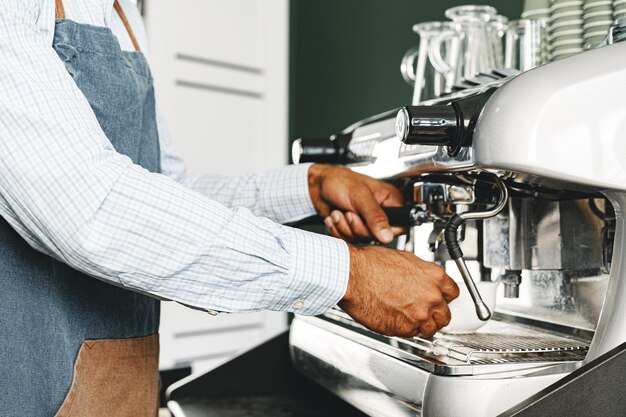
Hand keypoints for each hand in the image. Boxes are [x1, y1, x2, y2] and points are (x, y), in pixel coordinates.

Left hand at [308, 164, 402, 242]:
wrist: (318, 184)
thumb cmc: (340, 181)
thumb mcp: (360, 197)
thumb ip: (375, 217)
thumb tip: (387, 235)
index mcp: (390, 201)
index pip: (398, 226)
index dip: (382, 230)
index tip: (367, 223)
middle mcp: (380, 213)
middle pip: (376, 236)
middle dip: (356, 226)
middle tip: (349, 212)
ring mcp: (366, 221)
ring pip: (360, 238)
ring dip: (344, 227)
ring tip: (339, 211)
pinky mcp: (353, 228)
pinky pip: (348, 239)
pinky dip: (337, 229)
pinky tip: (334, 216)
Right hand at [339, 245, 459, 337]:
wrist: (354, 276)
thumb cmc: (371, 264)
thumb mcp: (404, 259)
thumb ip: (420, 274)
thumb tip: (422, 279)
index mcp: (434, 276)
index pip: (453, 293)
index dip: (443, 297)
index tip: (439, 300)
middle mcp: (432, 297)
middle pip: (445, 315)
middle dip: (435, 315)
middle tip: (423, 312)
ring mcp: (420, 315)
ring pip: (430, 329)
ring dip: (421, 326)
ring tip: (407, 318)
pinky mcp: (405, 329)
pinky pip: (412, 334)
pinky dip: (405, 330)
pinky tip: (394, 319)